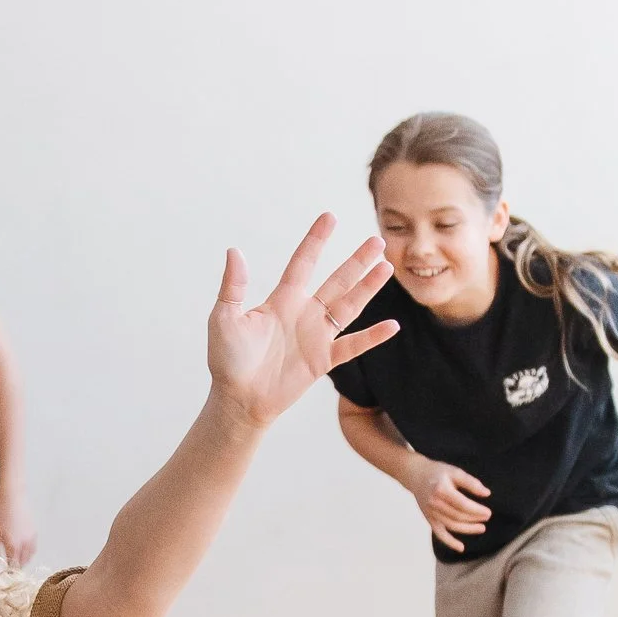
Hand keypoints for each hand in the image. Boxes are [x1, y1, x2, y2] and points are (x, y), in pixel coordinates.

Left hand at [0, 485, 37, 566]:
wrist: (12, 497)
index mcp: (12, 545)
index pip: (12, 566)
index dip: (7, 572)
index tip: (2, 574)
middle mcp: (24, 544)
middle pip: (22, 564)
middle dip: (15, 567)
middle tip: (7, 568)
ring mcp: (31, 538)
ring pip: (29, 557)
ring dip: (22, 561)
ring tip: (14, 560)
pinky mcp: (34, 533)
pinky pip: (33, 548)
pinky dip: (28, 553)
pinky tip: (21, 550)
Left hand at [208, 217, 394, 432]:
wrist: (238, 399)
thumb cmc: (227, 360)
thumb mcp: (225, 318)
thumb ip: (233, 287)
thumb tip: (234, 251)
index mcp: (282, 300)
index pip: (303, 263)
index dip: (316, 240)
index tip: (330, 216)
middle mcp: (304, 313)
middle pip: (337, 280)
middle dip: (356, 261)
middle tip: (377, 240)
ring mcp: (316, 336)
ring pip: (349, 306)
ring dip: (368, 288)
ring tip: (387, 268)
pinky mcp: (323, 361)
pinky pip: (352, 346)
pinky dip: (372, 337)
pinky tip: (392, 326)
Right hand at [408, 459, 492, 553]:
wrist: (416, 475)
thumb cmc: (438, 472)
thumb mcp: (455, 472)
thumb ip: (471, 482)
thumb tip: (486, 493)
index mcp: (441, 490)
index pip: (462, 505)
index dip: (477, 510)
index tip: (488, 512)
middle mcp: (434, 503)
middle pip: (458, 516)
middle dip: (474, 519)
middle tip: (487, 518)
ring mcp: (430, 513)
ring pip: (451, 526)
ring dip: (468, 529)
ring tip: (481, 528)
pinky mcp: (429, 519)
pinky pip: (439, 533)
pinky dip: (450, 542)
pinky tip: (461, 548)